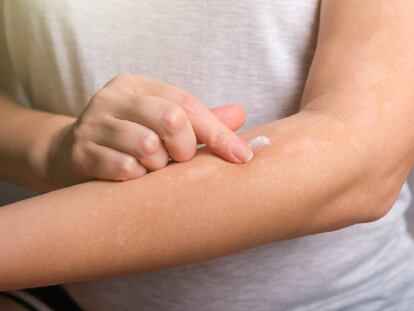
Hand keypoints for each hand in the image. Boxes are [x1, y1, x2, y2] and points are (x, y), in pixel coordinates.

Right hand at [46, 74, 251, 186]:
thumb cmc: (128, 139)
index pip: (186, 104)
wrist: (70, 154)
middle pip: (170, 119)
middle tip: (176, 159)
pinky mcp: (81, 152)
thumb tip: (240, 114)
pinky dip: (137, 178)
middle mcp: (113, 98)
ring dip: (158, 166)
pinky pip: (124, 169)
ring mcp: (94, 124)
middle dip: (183, 148)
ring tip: (150, 167)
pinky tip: (131, 176)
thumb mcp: (161, 123)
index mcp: (137, 85)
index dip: (218, 132)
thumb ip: (199, 121)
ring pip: (147, 146)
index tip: (242, 157)